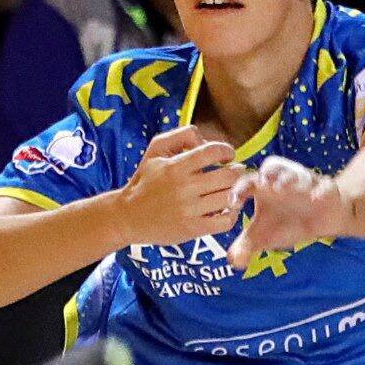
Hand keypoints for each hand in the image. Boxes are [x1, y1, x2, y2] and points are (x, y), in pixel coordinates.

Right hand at [115, 121, 245, 246]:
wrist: (128, 216)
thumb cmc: (145, 181)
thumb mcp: (155, 150)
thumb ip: (181, 136)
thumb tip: (205, 141)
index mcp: (176, 166)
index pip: (212, 152)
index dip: (227, 151)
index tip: (227, 156)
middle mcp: (184, 188)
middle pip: (227, 176)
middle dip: (236, 172)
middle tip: (234, 173)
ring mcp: (189, 210)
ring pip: (228, 198)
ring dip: (235, 192)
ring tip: (230, 190)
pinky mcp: (193, 229)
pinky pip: (225, 221)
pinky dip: (232, 214)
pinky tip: (226, 209)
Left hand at [230, 154, 350, 269]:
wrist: (322, 219)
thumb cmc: (288, 222)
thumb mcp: (264, 237)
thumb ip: (246, 247)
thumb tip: (233, 262)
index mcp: (263, 188)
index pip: (246, 182)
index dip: (237, 190)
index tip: (233, 205)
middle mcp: (282, 180)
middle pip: (273, 166)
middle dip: (268, 173)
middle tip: (262, 183)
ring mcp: (305, 183)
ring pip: (298, 173)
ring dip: (289, 178)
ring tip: (281, 188)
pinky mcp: (326, 189)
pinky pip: (324, 187)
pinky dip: (320, 191)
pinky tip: (316, 199)